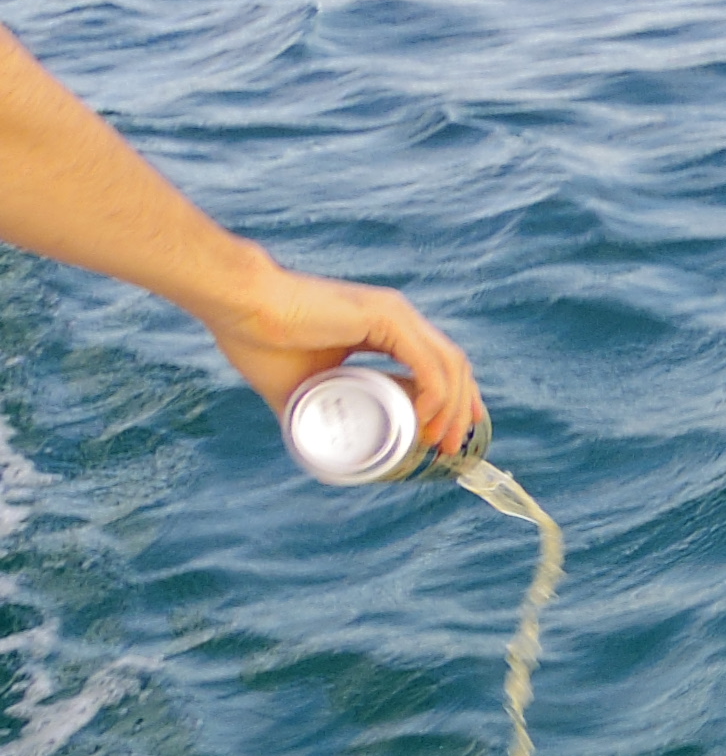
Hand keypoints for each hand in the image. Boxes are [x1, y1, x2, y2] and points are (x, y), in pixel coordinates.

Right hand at [193, 252, 487, 461]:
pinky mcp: (384, 317)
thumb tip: (314, 445)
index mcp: (384, 327)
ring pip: (449, 365)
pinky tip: (423, 418)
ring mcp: (394, 314)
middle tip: (448, 448)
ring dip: (453, 408)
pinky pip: (428, 362)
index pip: (438, 364)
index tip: (444, 436)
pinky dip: (435, 393)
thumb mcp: (296, 387)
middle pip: (454, 365)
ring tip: (438, 442)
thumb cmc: (257, 339)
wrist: (235, 307)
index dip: (452, 401)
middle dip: (461, 410)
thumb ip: (314, 407)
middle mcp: (397, 317)